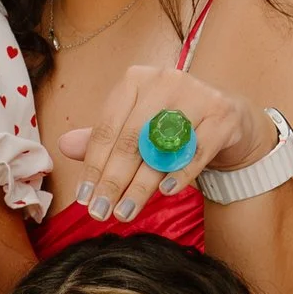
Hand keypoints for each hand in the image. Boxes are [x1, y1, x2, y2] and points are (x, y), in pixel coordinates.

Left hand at [57, 58, 273, 226]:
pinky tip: (165, 194)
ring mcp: (197, 96)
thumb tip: (65, 146)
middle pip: (132, 139)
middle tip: (100, 213)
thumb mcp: (137, 126)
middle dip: (113, 181)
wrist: (228, 118)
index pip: (108, 127)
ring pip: (162, 148)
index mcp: (137, 81)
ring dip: (141, 186)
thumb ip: (105, 137)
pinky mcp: (223, 115)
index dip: (93, 165)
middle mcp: (166, 81)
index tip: (84, 198)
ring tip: (125, 212)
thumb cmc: (174, 124)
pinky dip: (180, 173)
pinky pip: (197, 151)